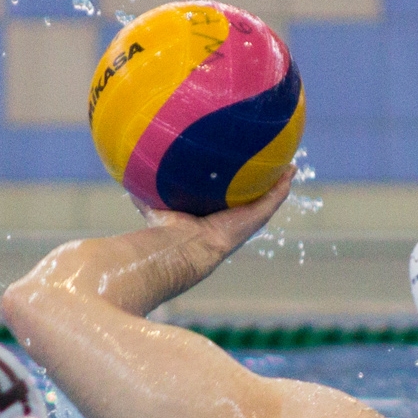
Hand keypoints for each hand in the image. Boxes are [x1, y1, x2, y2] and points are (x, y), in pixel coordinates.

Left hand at [134, 167, 295, 258]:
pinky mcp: (254, 219)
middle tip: (268, 167)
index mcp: (207, 217)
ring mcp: (244, 221)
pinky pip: (273, 200)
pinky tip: (291, 170)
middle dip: (258, 186)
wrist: (181, 250)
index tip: (235, 173)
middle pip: (247, 199)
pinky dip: (283, 186)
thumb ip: (143, 191)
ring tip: (288, 166)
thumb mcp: (152, 205)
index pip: (221, 200)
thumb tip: (126, 174)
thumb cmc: (163, 233)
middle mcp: (229, 219)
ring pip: (266, 199)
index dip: (229, 187)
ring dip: (278, 183)